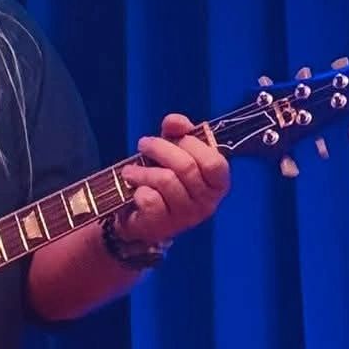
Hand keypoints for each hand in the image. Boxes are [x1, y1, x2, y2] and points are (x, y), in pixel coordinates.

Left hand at [118, 113, 230, 246]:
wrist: (140, 218)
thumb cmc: (163, 180)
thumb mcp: (173, 152)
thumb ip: (178, 133)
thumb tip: (175, 121)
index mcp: (217, 183)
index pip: (213, 161)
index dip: (191, 143)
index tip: (171, 134)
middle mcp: (207, 203)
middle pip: (186, 167)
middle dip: (160, 148)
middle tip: (143, 144)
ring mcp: (186, 217)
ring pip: (166, 181)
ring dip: (143, 171)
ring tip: (131, 170)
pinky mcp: (163, 226)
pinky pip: (150, 199)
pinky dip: (138, 190)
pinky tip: (136, 191)